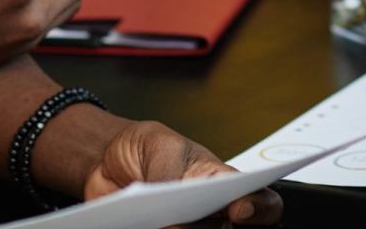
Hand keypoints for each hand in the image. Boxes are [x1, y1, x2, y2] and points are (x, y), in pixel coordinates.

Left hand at [83, 120, 282, 225]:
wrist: (106, 161)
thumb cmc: (144, 148)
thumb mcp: (160, 145)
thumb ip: (171, 172)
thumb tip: (172, 206)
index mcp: (221, 183)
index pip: (260, 200)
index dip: (259, 209)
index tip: (240, 209)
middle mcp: (209, 215)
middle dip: (205, 227)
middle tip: (178, 220)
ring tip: (154, 221)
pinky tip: (135, 223)